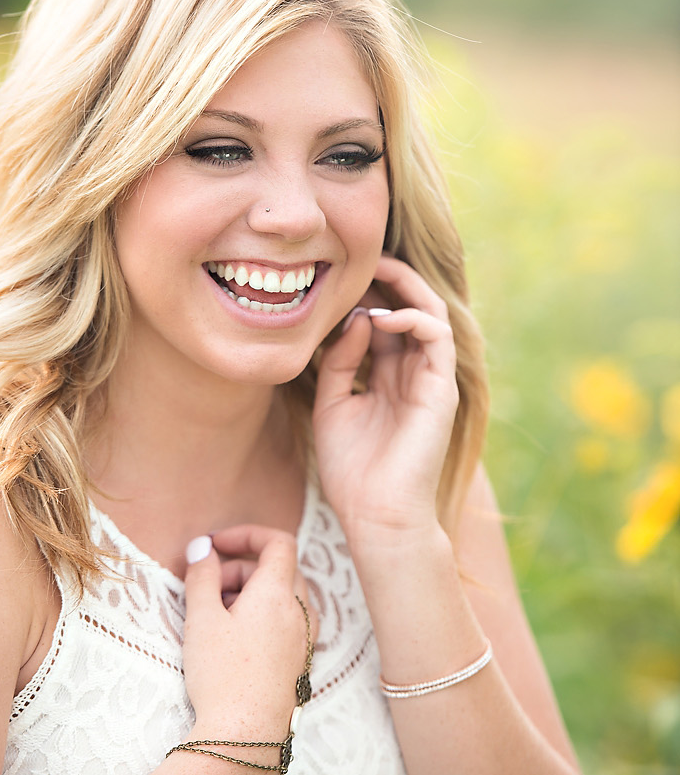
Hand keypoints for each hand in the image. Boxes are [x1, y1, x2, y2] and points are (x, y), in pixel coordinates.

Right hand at [182, 526, 313, 740]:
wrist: (246, 735)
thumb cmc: (222, 675)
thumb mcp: (201, 618)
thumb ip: (201, 575)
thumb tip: (203, 547)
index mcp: (278, 594)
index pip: (278, 542)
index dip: (246, 534)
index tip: (215, 545)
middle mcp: (300, 613)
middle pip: (279, 568)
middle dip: (241, 567)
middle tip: (208, 587)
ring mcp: (305, 640)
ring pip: (285, 597)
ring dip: (253, 593)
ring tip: (219, 616)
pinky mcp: (301, 662)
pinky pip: (288, 623)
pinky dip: (265, 616)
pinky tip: (237, 640)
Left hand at [313, 255, 458, 539]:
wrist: (375, 514)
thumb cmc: (351, 469)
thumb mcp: (332, 404)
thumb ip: (339, 362)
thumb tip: (352, 318)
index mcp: (386, 378)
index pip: (381, 323)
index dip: (361, 296)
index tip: (333, 279)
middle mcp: (411, 374)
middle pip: (407, 311)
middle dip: (385, 281)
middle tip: (358, 259)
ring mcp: (430, 381)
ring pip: (429, 315)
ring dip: (403, 288)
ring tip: (375, 272)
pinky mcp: (442, 390)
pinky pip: (438, 339)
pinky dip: (413, 318)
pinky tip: (381, 315)